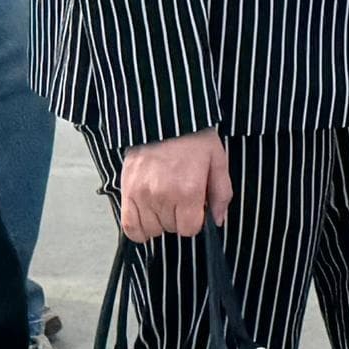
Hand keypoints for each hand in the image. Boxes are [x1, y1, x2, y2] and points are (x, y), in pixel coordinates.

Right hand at [116, 131, 232, 241]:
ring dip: (159, 222)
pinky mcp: (127, 191)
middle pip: (171, 229)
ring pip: (151, 230)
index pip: (190, 229)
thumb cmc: (193, 138)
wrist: (163, 117)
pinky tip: (148, 216)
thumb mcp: (218, 161)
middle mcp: (163, 196)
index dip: (195, 221)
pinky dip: (139, 228)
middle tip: (180, 199)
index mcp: (188, 190)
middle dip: (179, 218)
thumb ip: (221, 194)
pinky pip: (129, 226)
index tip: (195, 209)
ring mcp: (142, 195)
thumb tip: (217, 220)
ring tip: (164, 204)